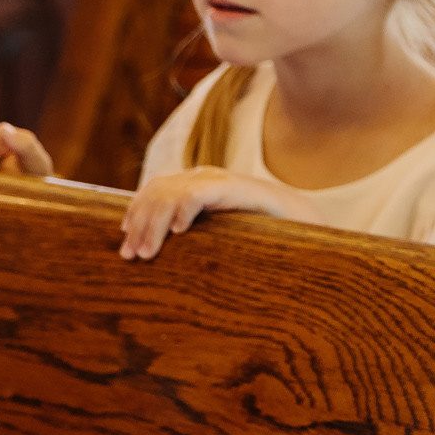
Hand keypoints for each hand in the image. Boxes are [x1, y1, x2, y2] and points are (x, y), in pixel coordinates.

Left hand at [119, 167, 317, 260]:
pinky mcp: (237, 188)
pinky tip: (178, 232)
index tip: (125, 244)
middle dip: (139, 223)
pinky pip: (198, 194)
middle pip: (157, 190)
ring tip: (148, 253)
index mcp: (198, 185)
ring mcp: (221, 180)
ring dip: (152, 224)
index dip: (135, 213)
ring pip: (170, 194)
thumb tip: (156, 257)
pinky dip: (182, 211)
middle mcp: (205, 177)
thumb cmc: (263, 235)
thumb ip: (194, 237)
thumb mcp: (219, 236)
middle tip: (131, 256)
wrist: (309, 223)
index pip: (155, 189)